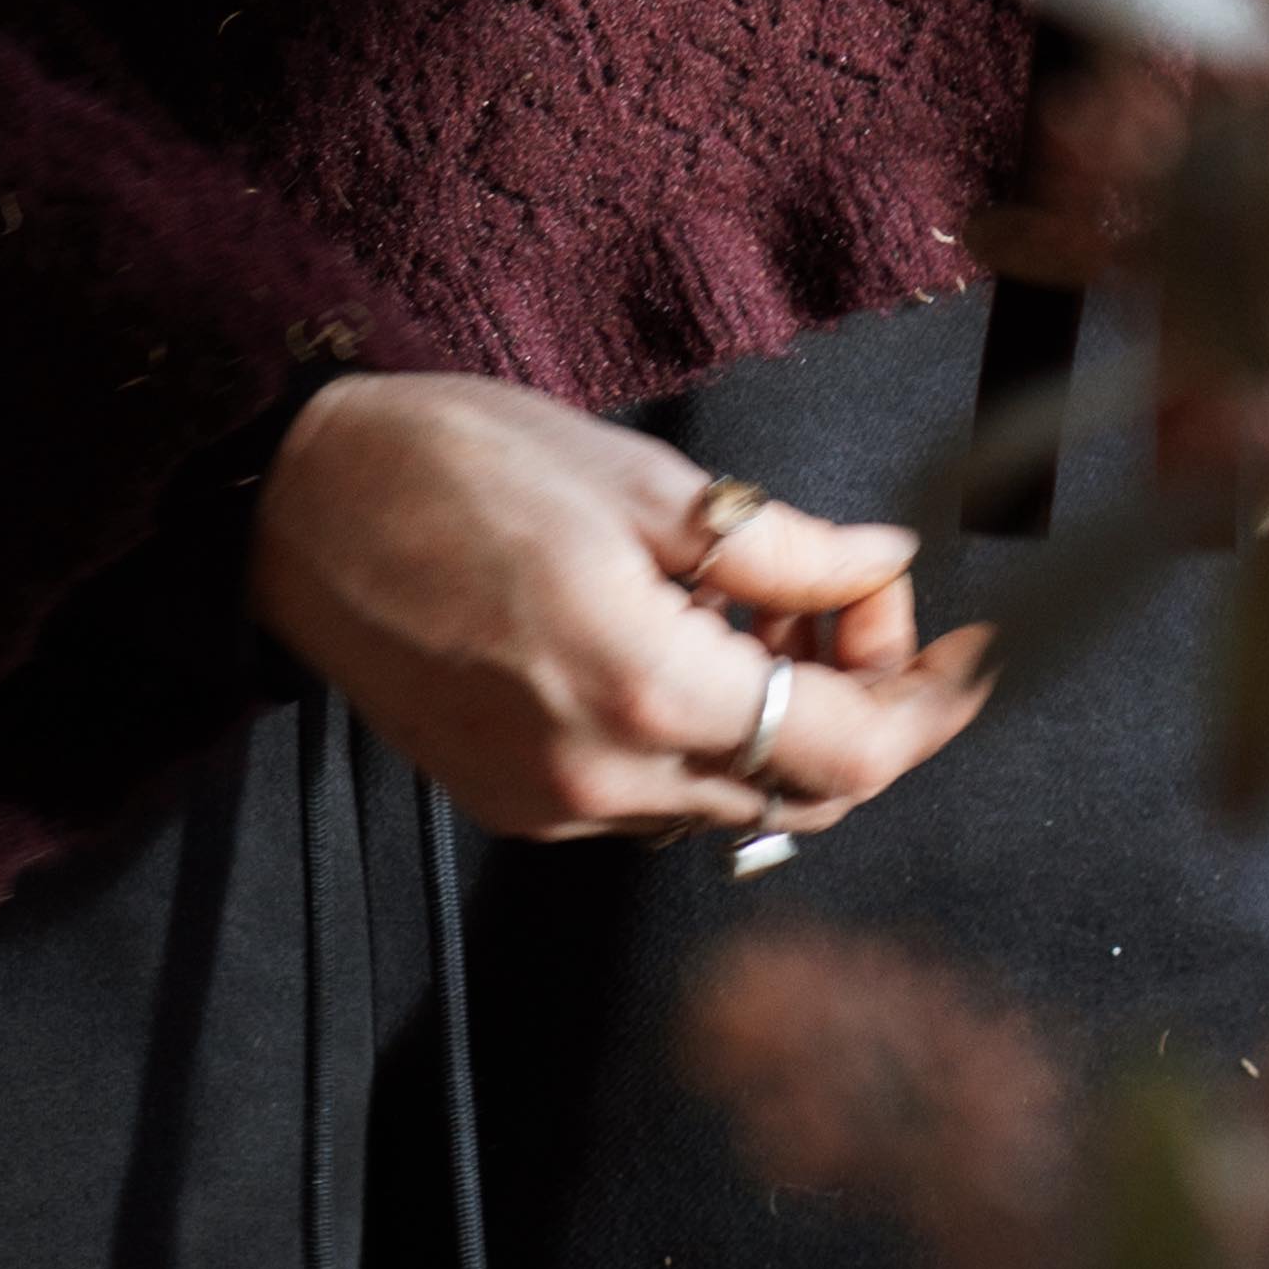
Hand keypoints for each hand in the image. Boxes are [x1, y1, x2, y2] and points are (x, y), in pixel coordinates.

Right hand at [245, 369, 992, 843]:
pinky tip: (690, 637)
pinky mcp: (517, 807)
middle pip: (803, 792)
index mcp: (643, 684)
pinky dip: (707, 732)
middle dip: (861, 702)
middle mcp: (605, 778)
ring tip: (766, 597)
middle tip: (855, 590)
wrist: (296, 509)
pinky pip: (657, 796)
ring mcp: (555, 808)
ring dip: (784, 717)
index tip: (972, 650)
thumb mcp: (642, 478)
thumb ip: (780, 547)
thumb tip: (886, 564)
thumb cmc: (457, 460)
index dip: (928, 705)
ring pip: (733, 799)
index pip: (845, 752)